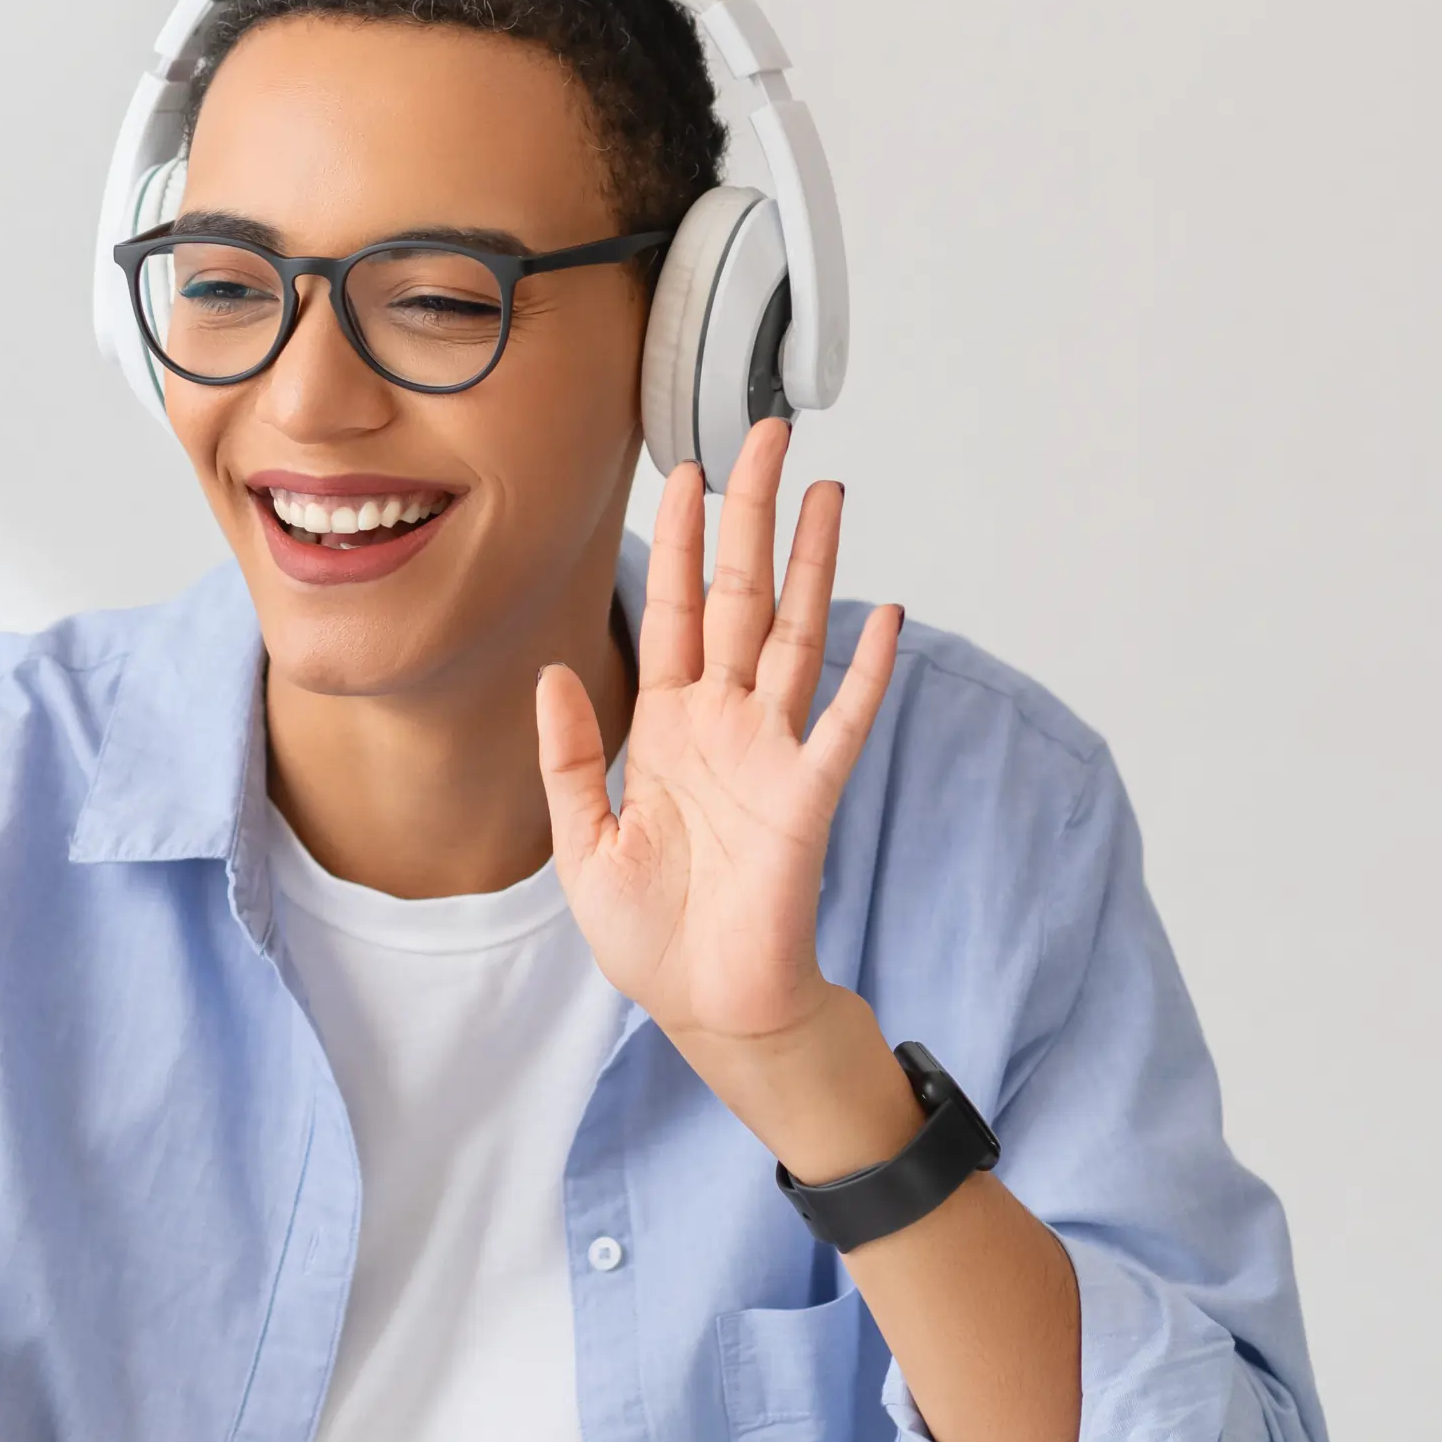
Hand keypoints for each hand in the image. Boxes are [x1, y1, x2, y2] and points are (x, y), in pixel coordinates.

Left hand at [534, 417, 904, 1150]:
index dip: (684, 543)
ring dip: (813, 563)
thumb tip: (555, 670)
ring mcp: (773, 754)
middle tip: (767, 436)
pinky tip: (886, 612)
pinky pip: (842, 721)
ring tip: (829, 489)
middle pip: (743, 598)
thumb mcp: (581, 839)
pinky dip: (866, 669)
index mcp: (671, 729)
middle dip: (753, 517)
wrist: (706, 1005)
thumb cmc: (652, 934)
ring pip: (797, 635)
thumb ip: (570, 754)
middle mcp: (726, 725)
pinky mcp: (808, 796)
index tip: (689, 473)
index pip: (677, 613)